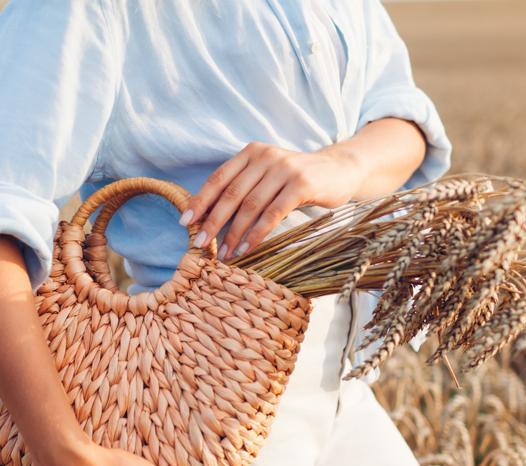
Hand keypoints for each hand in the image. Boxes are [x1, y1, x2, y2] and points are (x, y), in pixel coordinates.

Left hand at [180, 141, 365, 259]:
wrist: (340, 170)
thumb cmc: (298, 178)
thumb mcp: (268, 175)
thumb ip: (244, 187)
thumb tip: (210, 218)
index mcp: (251, 152)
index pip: (218, 178)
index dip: (200, 201)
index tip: (185, 222)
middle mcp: (265, 156)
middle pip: (231, 194)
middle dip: (212, 222)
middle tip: (199, 244)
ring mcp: (284, 169)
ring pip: (250, 206)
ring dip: (234, 234)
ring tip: (224, 254)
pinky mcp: (301, 185)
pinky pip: (272, 214)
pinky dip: (256, 234)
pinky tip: (246, 249)